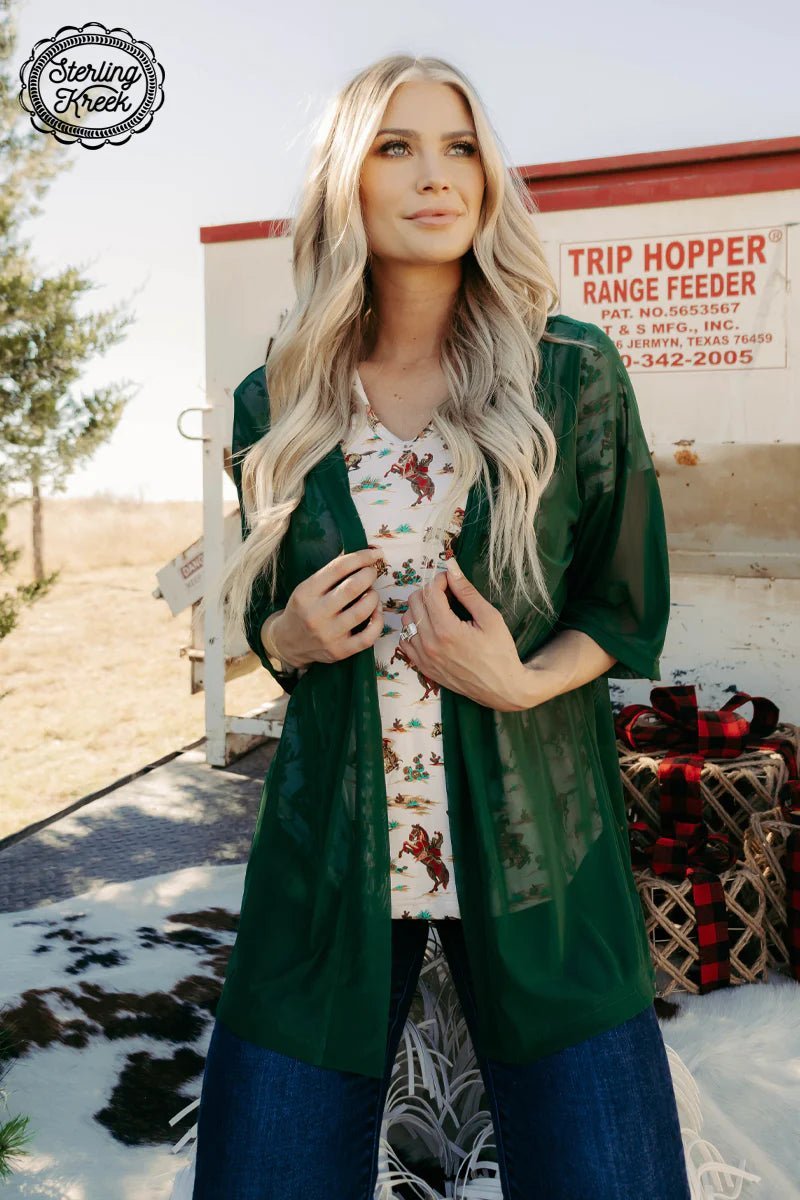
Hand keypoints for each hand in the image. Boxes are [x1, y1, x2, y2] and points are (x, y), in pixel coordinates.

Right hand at [269, 546, 384, 667]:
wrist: (288, 643)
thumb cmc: (303, 609)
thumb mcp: (307, 587)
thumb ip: (331, 573)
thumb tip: (362, 555)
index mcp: (306, 593)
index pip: (338, 568)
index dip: (361, 557)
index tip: (374, 553)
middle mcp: (315, 614)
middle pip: (353, 588)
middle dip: (369, 575)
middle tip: (371, 573)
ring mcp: (328, 635)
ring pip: (362, 610)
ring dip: (374, 596)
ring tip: (371, 593)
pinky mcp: (340, 651)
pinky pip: (369, 637)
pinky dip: (378, 621)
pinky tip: (375, 613)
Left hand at [398, 557, 529, 711]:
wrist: (502, 688)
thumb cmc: (501, 652)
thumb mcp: (490, 618)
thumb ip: (467, 592)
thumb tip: (452, 568)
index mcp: (447, 630)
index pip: (430, 592)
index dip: (440, 580)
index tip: (450, 580)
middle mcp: (430, 644)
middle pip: (414, 603)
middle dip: (428, 591)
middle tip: (446, 593)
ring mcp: (424, 658)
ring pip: (407, 621)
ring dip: (419, 609)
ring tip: (439, 609)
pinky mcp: (423, 667)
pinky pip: (405, 642)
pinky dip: (413, 630)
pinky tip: (430, 628)